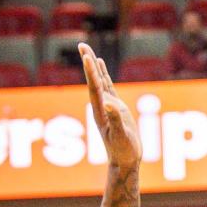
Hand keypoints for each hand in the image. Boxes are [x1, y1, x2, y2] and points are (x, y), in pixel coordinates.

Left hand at [80, 44, 141, 170]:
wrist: (125, 162)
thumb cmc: (124, 151)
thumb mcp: (121, 137)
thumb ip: (115, 120)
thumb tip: (109, 104)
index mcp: (100, 112)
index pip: (94, 87)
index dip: (91, 71)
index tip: (86, 55)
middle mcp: (101, 107)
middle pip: (93, 80)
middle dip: (87, 63)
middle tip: (81, 45)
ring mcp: (107, 107)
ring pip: (99, 82)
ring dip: (94, 66)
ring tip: (88, 52)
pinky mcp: (115, 109)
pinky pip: (108, 87)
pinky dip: (104, 75)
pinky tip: (101, 67)